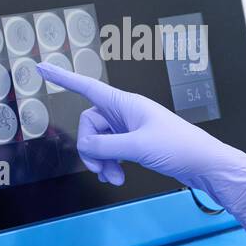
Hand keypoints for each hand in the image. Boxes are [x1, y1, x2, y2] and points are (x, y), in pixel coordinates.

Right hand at [35, 61, 245, 230]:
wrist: (204, 165)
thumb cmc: (177, 148)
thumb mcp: (137, 147)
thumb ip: (106, 146)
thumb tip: (85, 147)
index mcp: (125, 103)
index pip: (87, 87)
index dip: (63, 77)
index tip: (42, 67)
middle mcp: (125, 112)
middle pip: (90, 124)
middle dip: (91, 148)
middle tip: (100, 169)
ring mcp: (129, 128)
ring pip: (100, 141)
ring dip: (102, 161)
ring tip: (114, 178)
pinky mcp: (135, 144)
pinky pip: (111, 151)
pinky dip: (111, 165)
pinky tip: (118, 177)